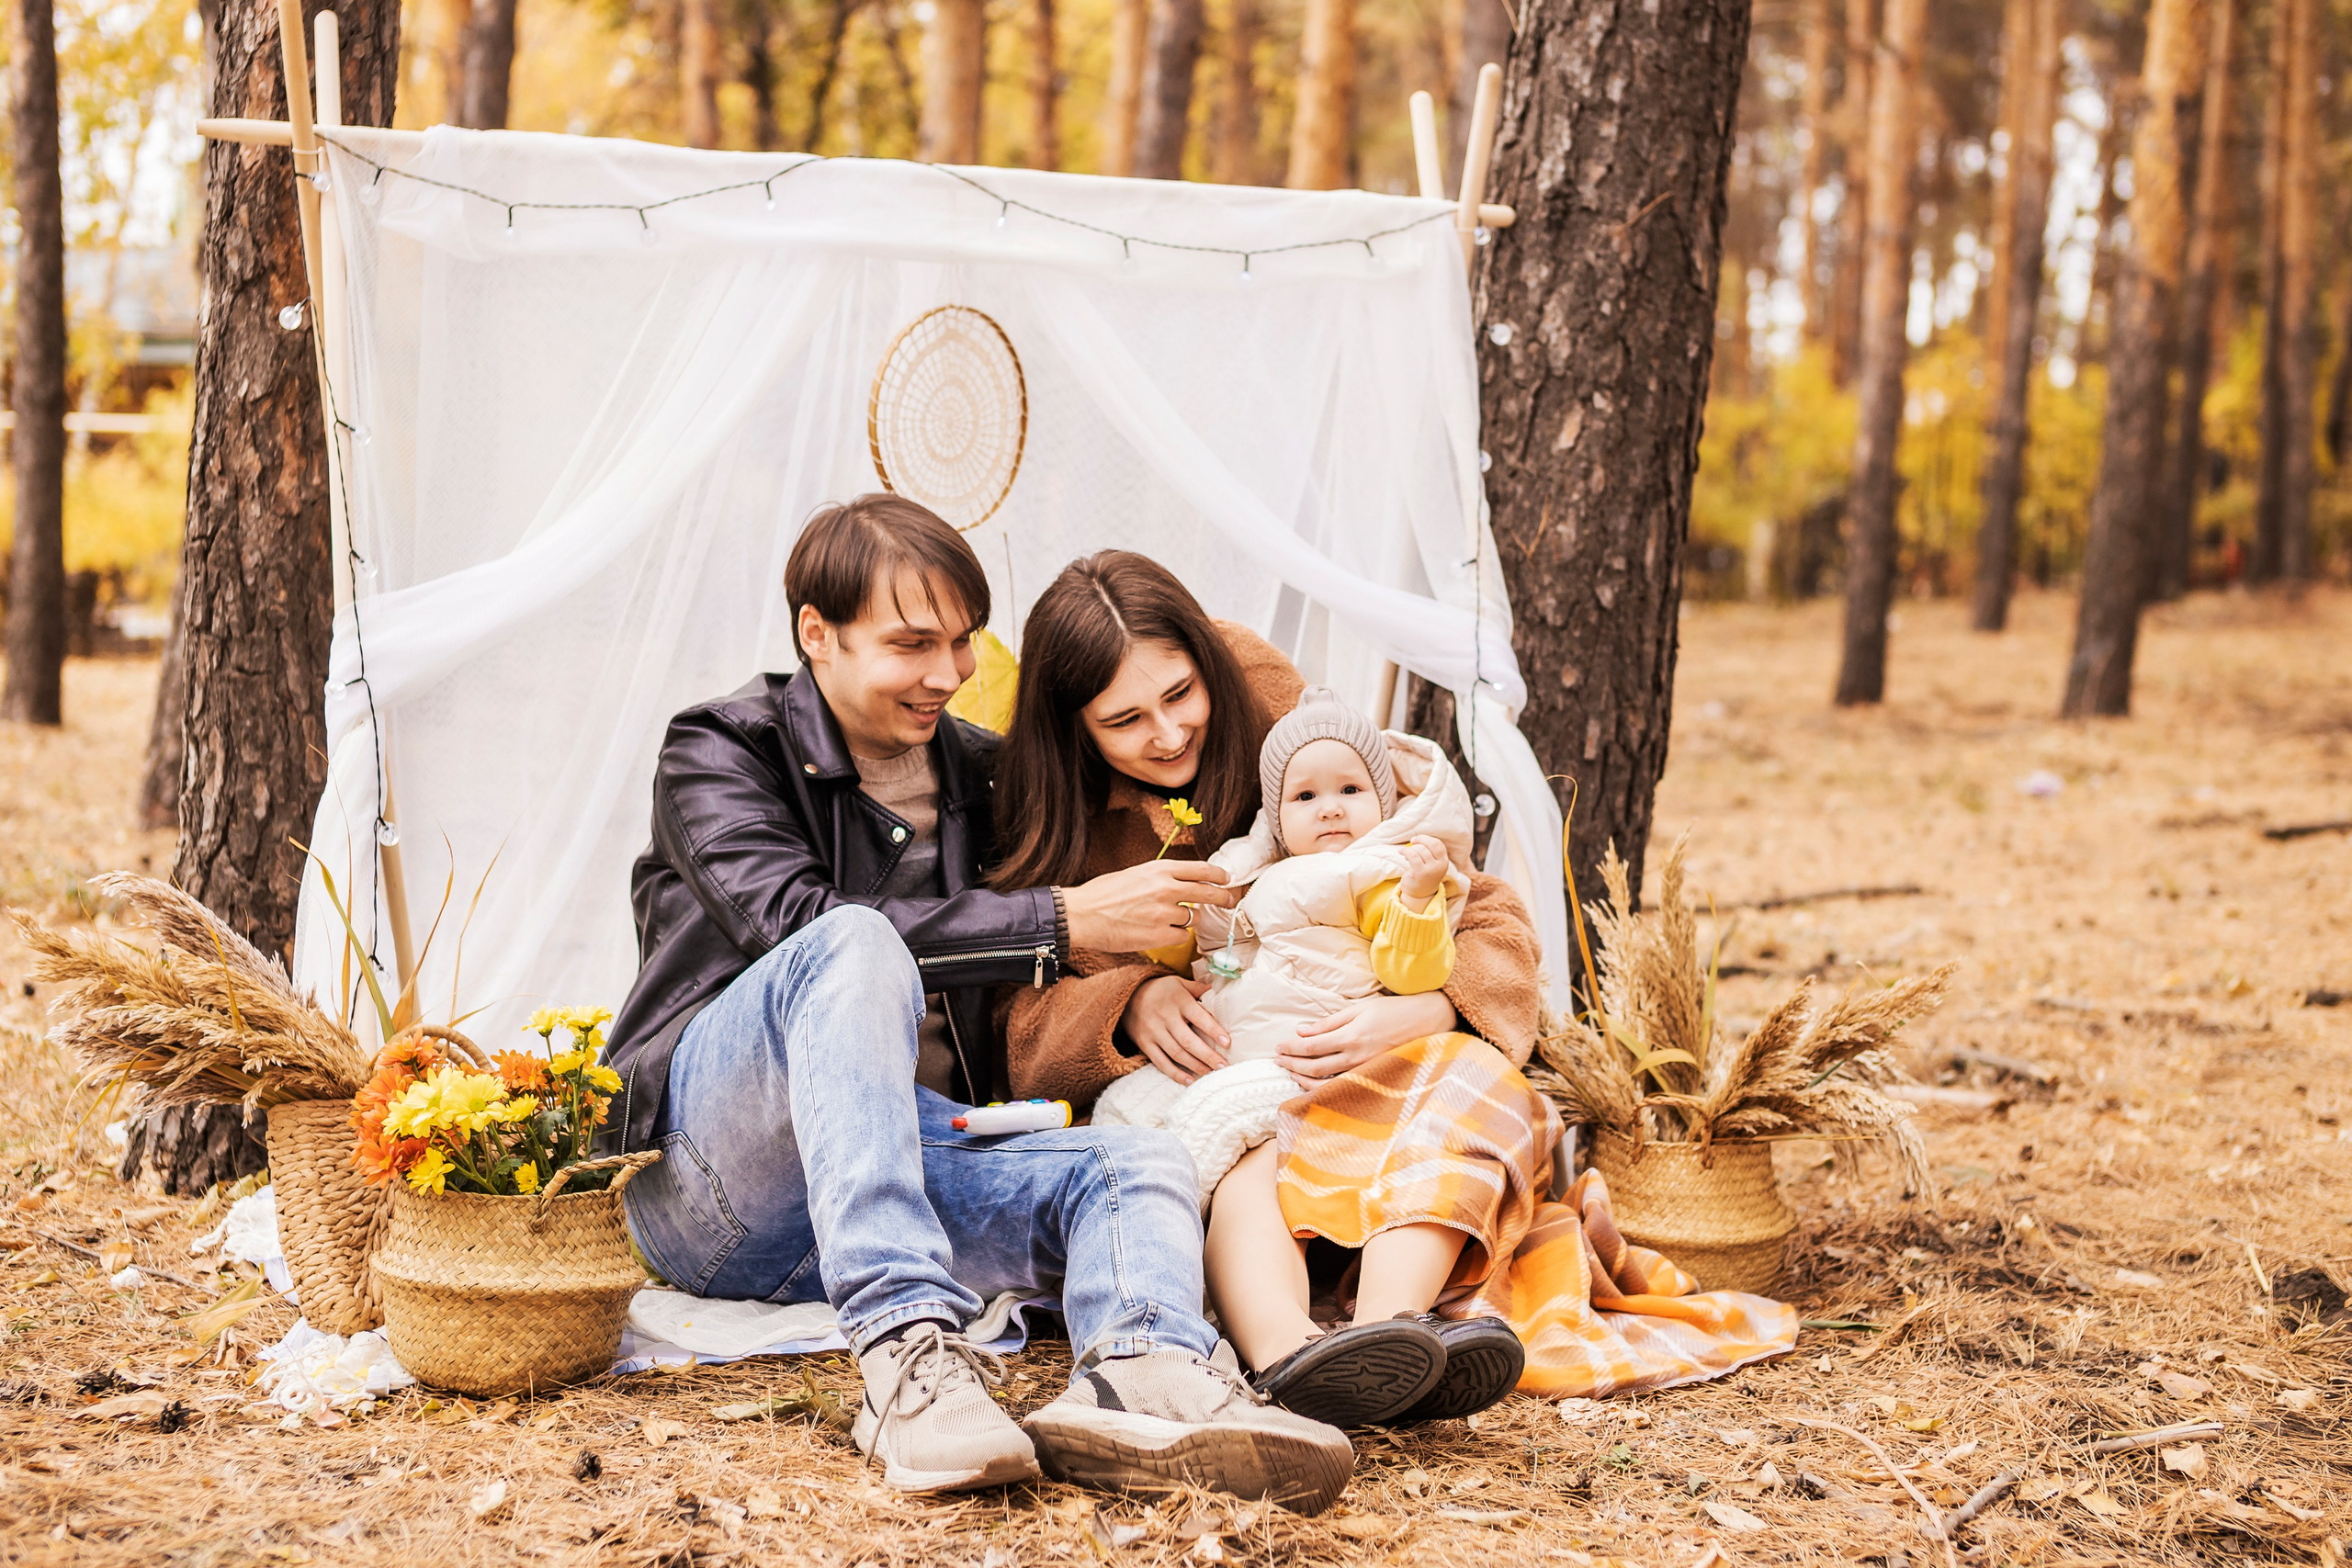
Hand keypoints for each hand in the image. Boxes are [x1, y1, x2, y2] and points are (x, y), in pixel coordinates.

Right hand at [1060, 860, 1234, 952]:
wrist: (1081, 915)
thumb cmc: (1103, 894)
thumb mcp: (1135, 874)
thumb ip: (1161, 877)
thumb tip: (1186, 883)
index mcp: (1159, 869)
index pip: (1201, 869)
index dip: (1218, 875)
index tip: (1226, 878)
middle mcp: (1165, 889)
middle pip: (1208, 893)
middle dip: (1223, 898)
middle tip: (1229, 901)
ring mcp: (1163, 913)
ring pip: (1194, 918)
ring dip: (1187, 920)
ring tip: (1168, 920)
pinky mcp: (1159, 936)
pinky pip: (1181, 937)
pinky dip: (1175, 936)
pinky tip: (1159, 933)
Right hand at [1122, 975, 1229, 1084]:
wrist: (1128, 995)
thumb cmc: (1161, 990)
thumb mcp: (1179, 983)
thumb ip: (1199, 988)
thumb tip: (1220, 991)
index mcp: (1178, 1000)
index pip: (1198, 1016)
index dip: (1213, 1030)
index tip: (1227, 1042)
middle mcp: (1165, 1017)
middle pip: (1188, 1040)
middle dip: (1207, 1055)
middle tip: (1223, 1066)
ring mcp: (1153, 1032)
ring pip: (1176, 1053)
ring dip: (1195, 1066)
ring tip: (1211, 1073)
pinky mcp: (1144, 1044)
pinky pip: (1160, 1062)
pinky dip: (1175, 1073)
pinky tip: (1190, 1080)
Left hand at [1278, 992, 1457, 1084]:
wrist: (1428, 1023)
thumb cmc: (1393, 1011)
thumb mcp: (1360, 1009)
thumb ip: (1329, 1022)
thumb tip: (1302, 1030)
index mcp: (1352, 1036)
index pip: (1312, 1046)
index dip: (1292, 1048)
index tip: (1278, 1046)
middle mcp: (1357, 1056)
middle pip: (1315, 1067)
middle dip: (1292, 1064)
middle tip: (1277, 1059)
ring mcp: (1366, 1070)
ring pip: (1326, 1083)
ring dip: (1304, 1079)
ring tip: (1290, 1072)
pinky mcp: (1373, 1077)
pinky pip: (1343, 1087)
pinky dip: (1324, 1089)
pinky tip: (1312, 1084)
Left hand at [1396, 834, 1450, 904]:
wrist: (1419, 894)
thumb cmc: (1424, 875)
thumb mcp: (1432, 863)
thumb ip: (1430, 852)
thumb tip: (1417, 838)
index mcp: (1444, 861)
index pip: (1438, 844)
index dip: (1427, 839)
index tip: (1417, 839)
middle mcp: (1440, 865)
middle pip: (1430, 845)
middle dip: (1420, 840)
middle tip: (1412, 841)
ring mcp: (1431, 870)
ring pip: (1421, 850)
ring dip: (1411, 848)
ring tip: (1406, 853)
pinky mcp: (1420, 873)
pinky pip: (1413, 855)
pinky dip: (1405, 851)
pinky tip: (1401, 852)